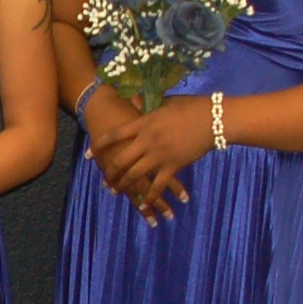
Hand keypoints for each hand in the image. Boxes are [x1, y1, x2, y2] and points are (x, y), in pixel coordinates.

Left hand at [87, 94, 207, 223]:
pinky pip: (157, 185)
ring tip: (114, 191)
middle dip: (109, 171)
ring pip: (134, 174)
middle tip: (104, 178)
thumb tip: (132, 99)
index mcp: (143, 123)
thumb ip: (146, 104)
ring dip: (123, 184)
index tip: (89, 154)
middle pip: (120, 159)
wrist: (213, 119)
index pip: (115, 135)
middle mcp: (147, 141)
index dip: (99, 145)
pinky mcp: (173, 166)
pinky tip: (143, 204)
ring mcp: (159, 155)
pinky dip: (149, 196)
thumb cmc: (191, 107)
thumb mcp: (165, 102)